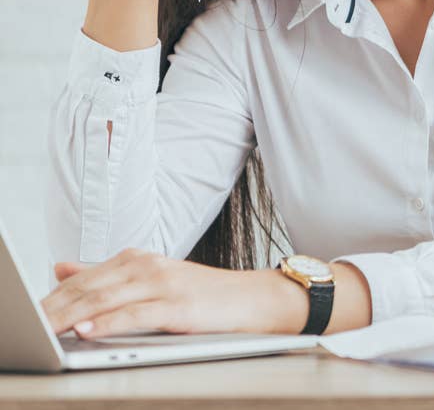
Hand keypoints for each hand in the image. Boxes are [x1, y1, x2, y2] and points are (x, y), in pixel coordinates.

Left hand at [40, 248, 287, 338]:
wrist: (252, 299)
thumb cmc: (202, 295)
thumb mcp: (151, 279)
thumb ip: (105, 274)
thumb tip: (60, 268)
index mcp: (136, 259)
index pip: (82, 279)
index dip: (50, 297)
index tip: (25, 312)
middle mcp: (146, 266)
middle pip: (88, 288)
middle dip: (52, 308)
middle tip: (27, 323)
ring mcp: (163, 284)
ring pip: (105, 300)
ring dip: (70, 316)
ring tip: (44, 328)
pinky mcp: (178, 305)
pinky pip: (135, 314)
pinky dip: (108, 322)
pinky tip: (86, 330)